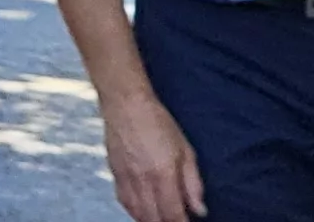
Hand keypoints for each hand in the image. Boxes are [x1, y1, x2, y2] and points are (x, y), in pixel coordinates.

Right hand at [101, 90, 203, 221]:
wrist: (126, 104)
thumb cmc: (157, 121)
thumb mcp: (185, 149)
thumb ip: (193, 183)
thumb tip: (199, 209)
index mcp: (163, 173)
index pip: (173, 213)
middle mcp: (142, 179)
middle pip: (154, 218)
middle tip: (176, 220)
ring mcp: (126, 178)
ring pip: (137, 213)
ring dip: (150, 220)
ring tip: (161, 218)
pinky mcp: (114, 174)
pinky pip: (124, 202)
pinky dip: (135, 211)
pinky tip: (143, 211)